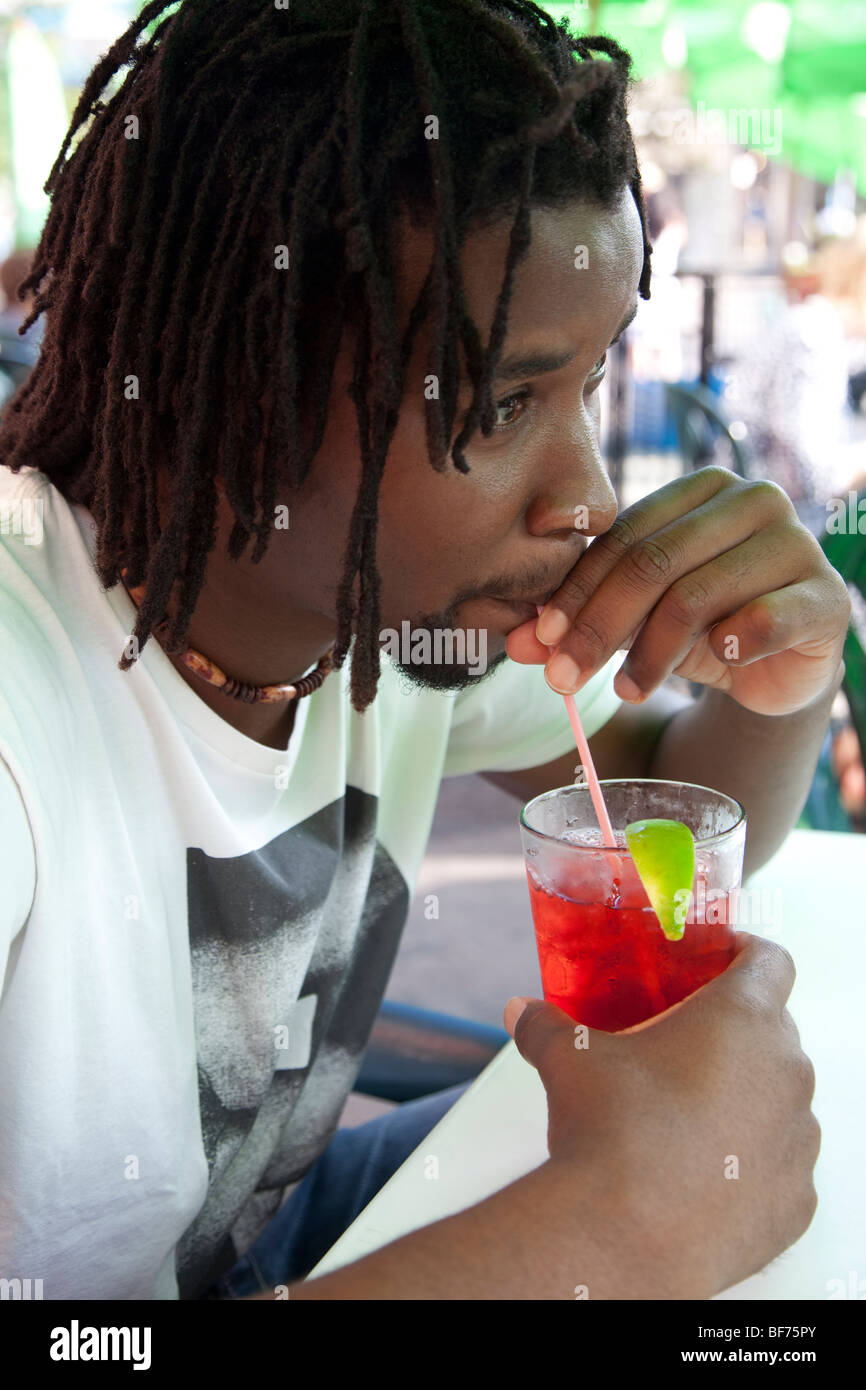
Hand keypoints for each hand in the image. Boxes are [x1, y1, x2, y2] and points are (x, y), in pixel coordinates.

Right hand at [505, 933, 820, 1297]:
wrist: (627, 1235)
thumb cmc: (612, 1131)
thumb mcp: (568, 1059)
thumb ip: (546, 1025)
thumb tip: (520, 1012)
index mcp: (742, 1019)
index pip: (770, 961)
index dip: (745, 954)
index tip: (716, 962)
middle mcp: (784, 1071)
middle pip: (772, 1032)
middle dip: (731, 1034)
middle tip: (679, 1045)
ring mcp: (795, 1139)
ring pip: (778, 1100)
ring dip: (743, 1099)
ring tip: (685, 1115)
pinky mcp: (794, 1199)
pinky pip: (778, 1166)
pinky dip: (748, 1164)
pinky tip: (699, 1172)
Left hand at [506, 468, 850, 716]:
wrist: (780, 666)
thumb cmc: (704, 627)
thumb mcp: (634, 623)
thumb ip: (579, 625)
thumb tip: (517, 643)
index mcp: (702, 489)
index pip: (625, 536)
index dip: (576, 590)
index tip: (540, 640)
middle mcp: (753, 502)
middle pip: (654, 563)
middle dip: (598, 627)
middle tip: (563, 679)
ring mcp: (796, 545)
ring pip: (697, 596)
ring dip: (649, 655)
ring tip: (623, 692)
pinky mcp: (824, 597)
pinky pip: (761, 622)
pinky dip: (724, 650)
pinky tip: (709, 668)